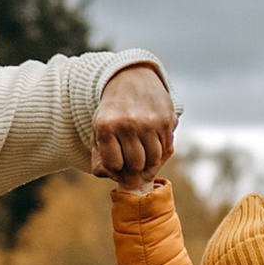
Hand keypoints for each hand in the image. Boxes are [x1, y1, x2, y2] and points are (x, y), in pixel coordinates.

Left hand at [90, 61, 176, 179]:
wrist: (131, 79)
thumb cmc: (112, 113)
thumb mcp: (97, 132)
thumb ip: (102, 161)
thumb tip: (124, 185)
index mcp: (105, 126)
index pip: (114, 165)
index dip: (116, 166)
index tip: (116, 156)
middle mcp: (128, 123)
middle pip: (135, 165)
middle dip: (132, 165)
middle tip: (130, 154)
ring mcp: (149, 121)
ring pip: (153, 159)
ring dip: (148, 159)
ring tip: (141, 147)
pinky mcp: (166, 119)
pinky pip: (166, 149)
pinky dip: (159, 149)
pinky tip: (151, 138)